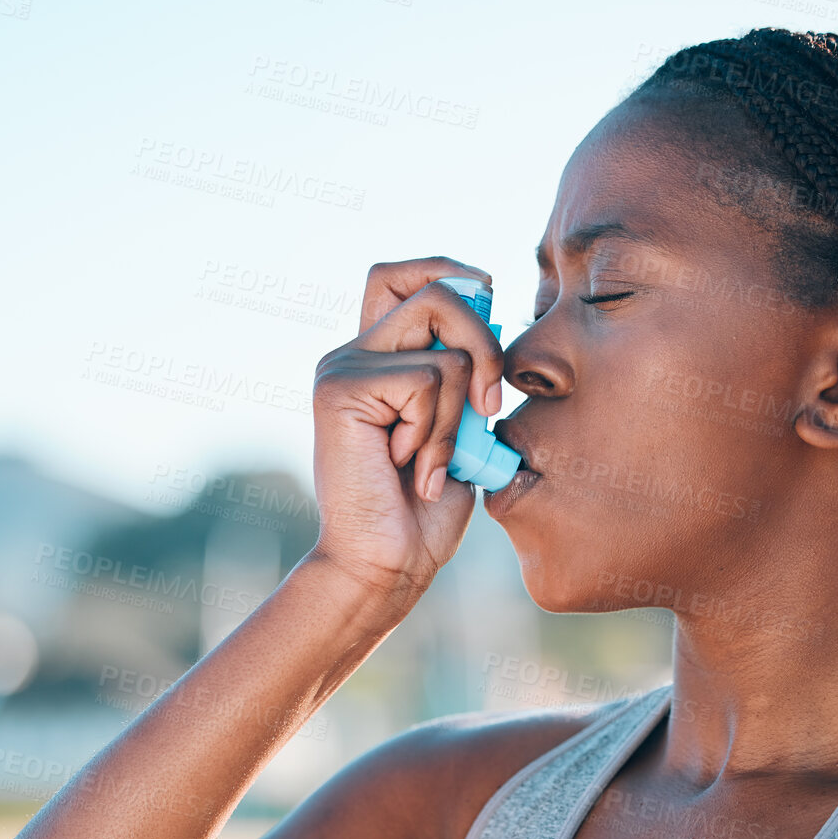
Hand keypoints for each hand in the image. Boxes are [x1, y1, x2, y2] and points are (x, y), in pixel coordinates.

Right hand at [307, 257, 504, 598]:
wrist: (388, 564)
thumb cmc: (425, 511)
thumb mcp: (461, 432)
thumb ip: (467, 380)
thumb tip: (496, 328)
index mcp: (379, 359)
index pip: (403, 276)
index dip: (451, 274)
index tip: (488, 313)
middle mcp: (354, 353)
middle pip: (434, 287)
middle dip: (484, 340)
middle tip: (489, 407)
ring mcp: (343, 367)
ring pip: (444, 339)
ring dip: (460, 411)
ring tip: (435, 461)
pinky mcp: (341, 388)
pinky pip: (428, 380)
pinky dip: (439, 431)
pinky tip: (413, 469)